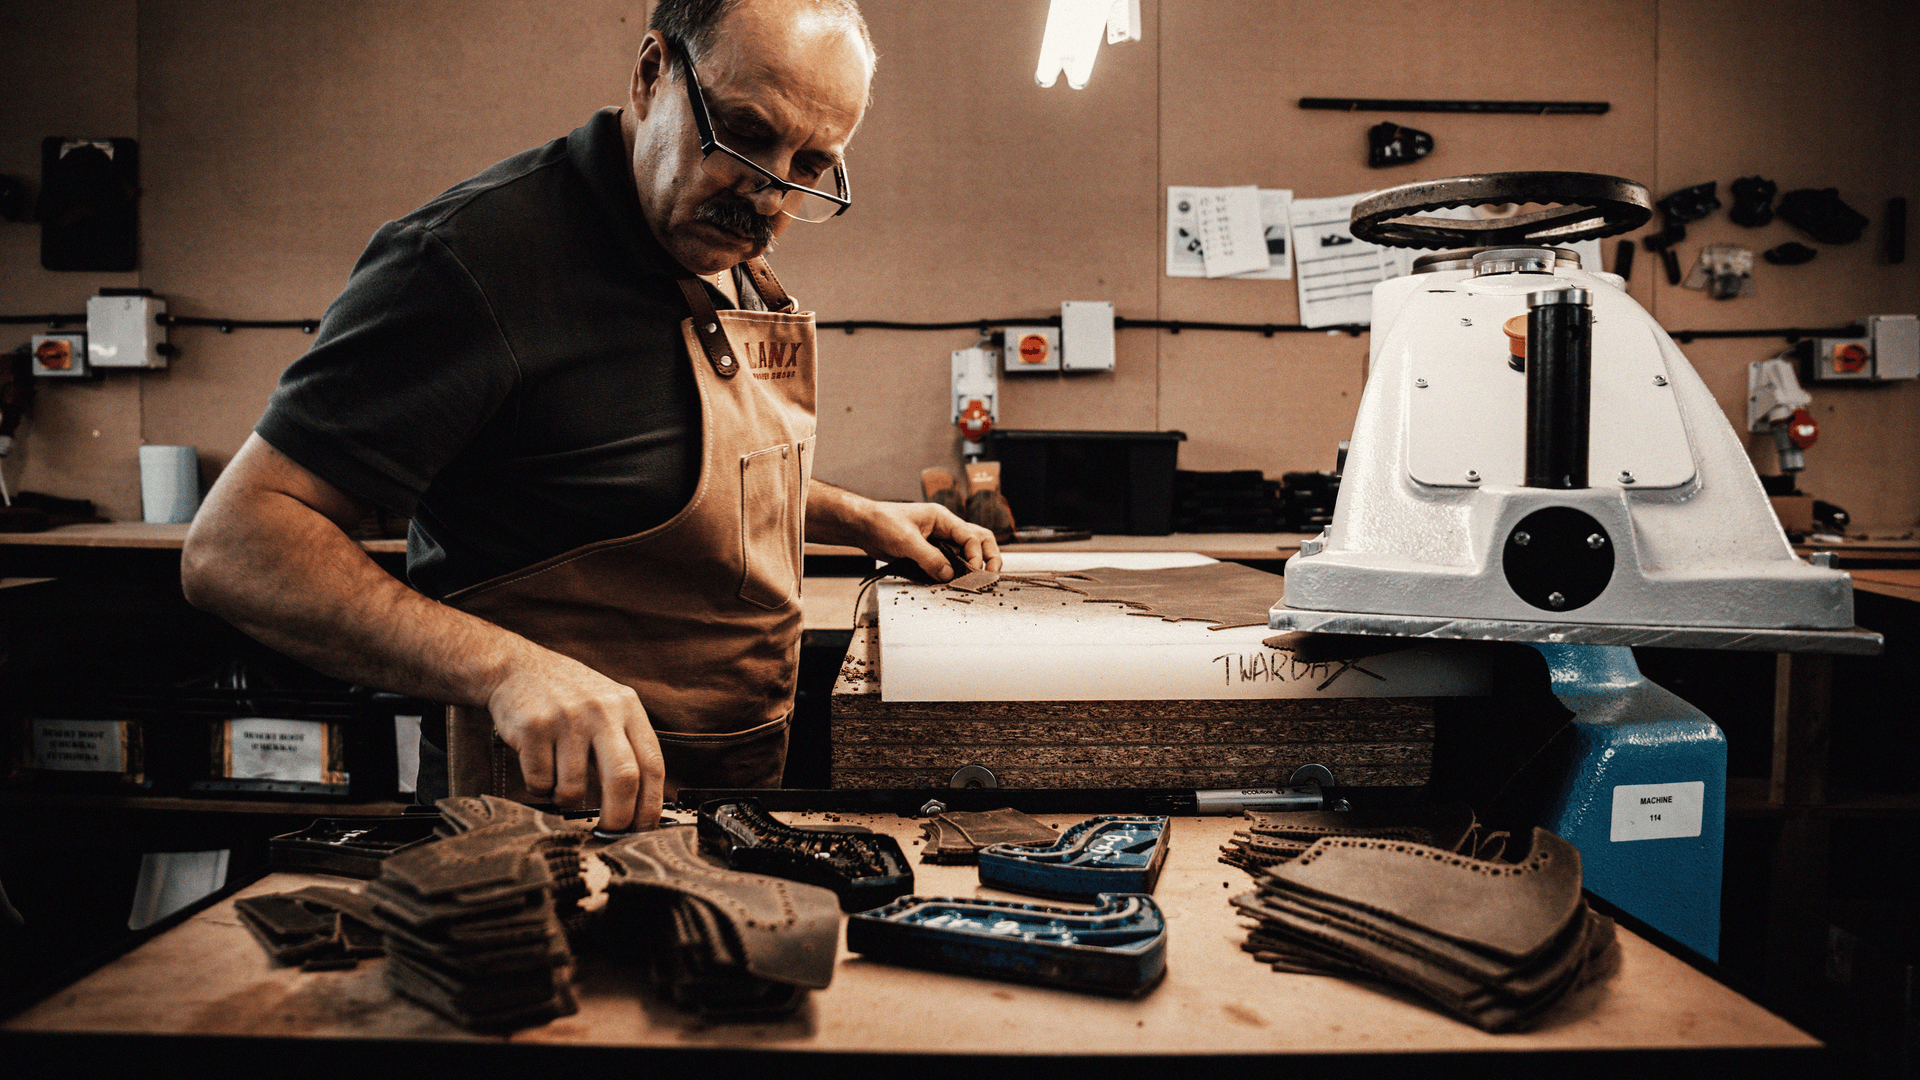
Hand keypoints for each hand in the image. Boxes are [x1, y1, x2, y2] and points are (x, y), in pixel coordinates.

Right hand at [484, 648, 665, 830]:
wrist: (516, 668)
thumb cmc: (569, 697)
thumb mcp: (609, 707)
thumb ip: (627, 744)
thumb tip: (642, 805)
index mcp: (628, 708)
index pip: (652, 764)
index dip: (651, 804)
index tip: (644, 829)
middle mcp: (602, 710)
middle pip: (623, 779)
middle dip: (618, 817)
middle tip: (608, 832)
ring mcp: (567, 718)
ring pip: (574, 788)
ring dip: (566, 800)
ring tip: (559, 782)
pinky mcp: (533, 728)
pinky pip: (540, 782)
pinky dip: (539, 788)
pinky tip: (538, 766)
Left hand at [858, 500, 1002, 581]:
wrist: (862, 526)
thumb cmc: (882, 522)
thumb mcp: (906, 541)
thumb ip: (929, 558)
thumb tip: (948, 574)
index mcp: (942, 518)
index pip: (971, 536)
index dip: (975, 555)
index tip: (971, 571)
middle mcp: (944, 529)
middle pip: (977, 540)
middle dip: (987, 557)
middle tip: (989, 575)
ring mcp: (937, 541)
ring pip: (964, 553)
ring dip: (971, 566)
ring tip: (974, 581)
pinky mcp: (928, 553)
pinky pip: (948, 563)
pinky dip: (953, 572)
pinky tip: (952, 583)